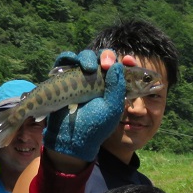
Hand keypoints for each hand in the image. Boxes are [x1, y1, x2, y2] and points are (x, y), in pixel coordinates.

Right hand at [43, 49, 125, 164]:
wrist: (72, 137)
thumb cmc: (94, 126)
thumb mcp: (112, 109)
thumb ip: (117, 88)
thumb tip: (117, 65)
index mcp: (113, 88)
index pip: (121, 68)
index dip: (125, 61)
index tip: (128, 61)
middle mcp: (98, 81)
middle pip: (103, 58)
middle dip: (106, 56)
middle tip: (105, 64)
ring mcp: (81, 79)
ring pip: (86, 57)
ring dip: (87, 57)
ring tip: (88, 67)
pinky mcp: (64, 78)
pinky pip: (65, 61)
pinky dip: (68, 57)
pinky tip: (72, 61)